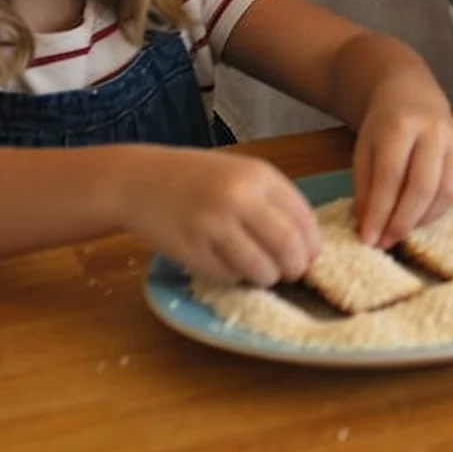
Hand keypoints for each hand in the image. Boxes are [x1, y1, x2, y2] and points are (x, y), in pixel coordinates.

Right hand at [124, 148, 319, 285]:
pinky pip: (229, 275)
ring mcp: (213, 225)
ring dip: (268, 277)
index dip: (312, 244)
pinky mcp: (191, 250)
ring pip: (260, 267)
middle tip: (293, 273)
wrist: (140, 181)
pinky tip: (232, 266)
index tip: (311, 256)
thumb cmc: (197, 178)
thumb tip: (307, 243)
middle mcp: (239, 198)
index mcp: (259, 175)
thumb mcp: (242, 174)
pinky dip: (238, 277)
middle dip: (296, 266)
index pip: (303, 218)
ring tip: (264, 274)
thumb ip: (273, 201)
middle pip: (287, 245)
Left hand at [350, 90, 452, 247]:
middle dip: (402, 222)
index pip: (390, 176)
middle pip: (422, 186)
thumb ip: (366, 189)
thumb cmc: (384, 127)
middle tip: (386, 242)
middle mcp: (433, 131)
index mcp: (400, 126)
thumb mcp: (364, 151)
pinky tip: (421, 217)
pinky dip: (440, 211)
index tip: (367, 239)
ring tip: (402, 231)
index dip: (379, 212)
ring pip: (446, 192)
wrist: (413, 96)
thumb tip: (368, 229)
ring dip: (422, 220)